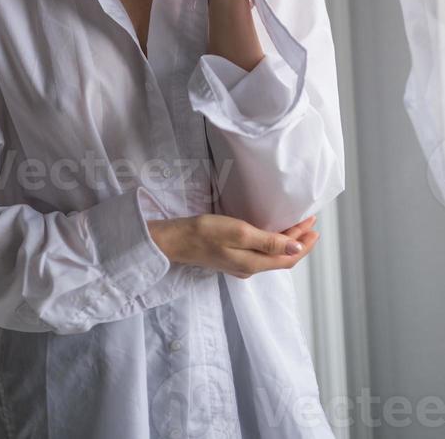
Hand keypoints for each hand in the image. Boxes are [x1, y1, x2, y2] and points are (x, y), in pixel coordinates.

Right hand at [147, 213, 319, 277]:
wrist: (177, 241)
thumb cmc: (206, 232)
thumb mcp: (240, 232)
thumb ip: (268, 241)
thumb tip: (296, 247)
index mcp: (254, 264)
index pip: (288, 257)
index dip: (304, 245)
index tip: (315, 228)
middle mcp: (250, 269)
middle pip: (282, 258)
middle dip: (298, 242)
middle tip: (310, 223)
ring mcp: (240, 265)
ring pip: (272, 256)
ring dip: (287, 242)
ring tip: (297, 227)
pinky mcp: (232, 258)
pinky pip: (261, 253)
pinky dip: (273, 243)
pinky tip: (273, 234)